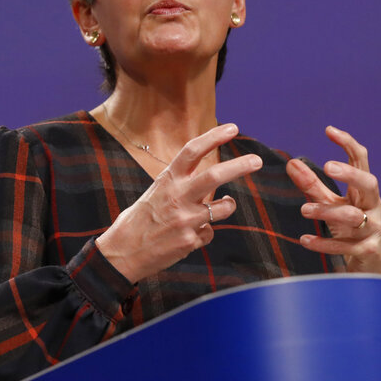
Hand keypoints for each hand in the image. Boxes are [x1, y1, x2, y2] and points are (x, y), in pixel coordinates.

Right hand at [96, 123, 262, 282]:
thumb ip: (180, 186)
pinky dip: (204, 232)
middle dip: (240, 166)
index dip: (214, 137)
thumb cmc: (139, 221)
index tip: (232, 128)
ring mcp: (184, 219)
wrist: (122, 252)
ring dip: (228, 205)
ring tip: (225, 204)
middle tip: (257, 161)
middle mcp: (176, 196)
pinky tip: (188, 236)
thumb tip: (208, 183)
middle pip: (214, 175)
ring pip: (224, 208)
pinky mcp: (189, 241)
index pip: (192, 151)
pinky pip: (209, 233)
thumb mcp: (155, 193)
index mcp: (166, 180)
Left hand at [286, 126, 380, 273]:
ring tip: (304, 210)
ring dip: (327, 211)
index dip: (348, 144)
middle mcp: (372, 207)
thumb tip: (291, 163)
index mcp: (364, 191)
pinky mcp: (368, 251)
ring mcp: (373, 229)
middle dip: (351, 174)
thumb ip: (312, 185)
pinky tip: (304, 241)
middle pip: (369, 184)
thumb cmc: (351, 228)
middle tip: (327, 167)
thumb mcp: (331, 204)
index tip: (329, 130)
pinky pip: (346, 246)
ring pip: (353, 216)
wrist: (372, 265)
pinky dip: (325, 244)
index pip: (361, 162)